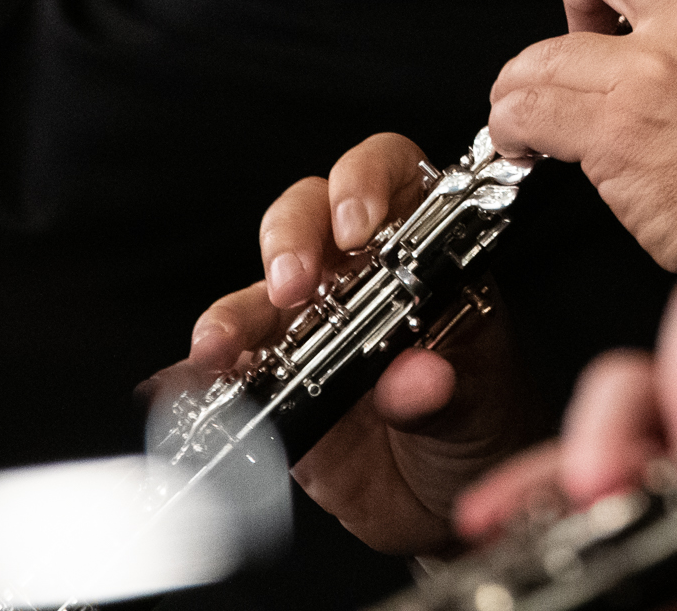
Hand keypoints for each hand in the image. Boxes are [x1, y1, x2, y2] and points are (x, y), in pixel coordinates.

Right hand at [163, 134, 538, 553]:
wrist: (452, 500)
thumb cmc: (481, 425)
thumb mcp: (480, 404)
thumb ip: (447, 391)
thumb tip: (417, 380)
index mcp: (424, 253)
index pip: (390, 176)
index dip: (366, 183)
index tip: (357, 224)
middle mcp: (360, 275)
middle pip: (308, 214)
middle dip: (291, 237)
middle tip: (293, 282)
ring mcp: (311, 325)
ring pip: (257, 288)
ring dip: (234, 312)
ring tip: (224, 346)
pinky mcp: (274, 382)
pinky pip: (230, 364)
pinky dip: (206, 370)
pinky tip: (195, 381)